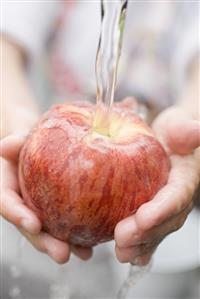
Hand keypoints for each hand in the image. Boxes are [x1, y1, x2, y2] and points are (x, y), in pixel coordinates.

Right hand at [0, 134, 91, 262]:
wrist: (35, 146)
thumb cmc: (26, 142)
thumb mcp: (19, 139)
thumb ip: (14, 143)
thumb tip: (6, 146)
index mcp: (7, 188)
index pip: (8, 204)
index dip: (19, 216)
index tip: (34, 225)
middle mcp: (22, 204)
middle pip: (30, 227)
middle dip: (46, 242)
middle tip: (63, 254)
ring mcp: (38, 209)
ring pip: (49, 231)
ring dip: (66, 245)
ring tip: (85, 254)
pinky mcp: (55, 210)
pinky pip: (66, 223)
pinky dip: (79, 235)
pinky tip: (94, 243)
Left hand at [114, 106, 199, 264]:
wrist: (167, 144)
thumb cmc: (172, 134)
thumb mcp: (178, 127)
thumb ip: (186, 130)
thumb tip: (197, 130)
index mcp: (184, 178)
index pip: (176, 195)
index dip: (163, 208)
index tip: (144, 216)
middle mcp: (177, 198)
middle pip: (165, 220)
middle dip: (146, 233)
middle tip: (122, 239)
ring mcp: (166, 210)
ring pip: (157, 232)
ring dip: (140, 245)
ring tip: (121, 252)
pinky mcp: (154, 214)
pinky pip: (149, 233)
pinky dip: (140, 247)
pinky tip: (128, 256)